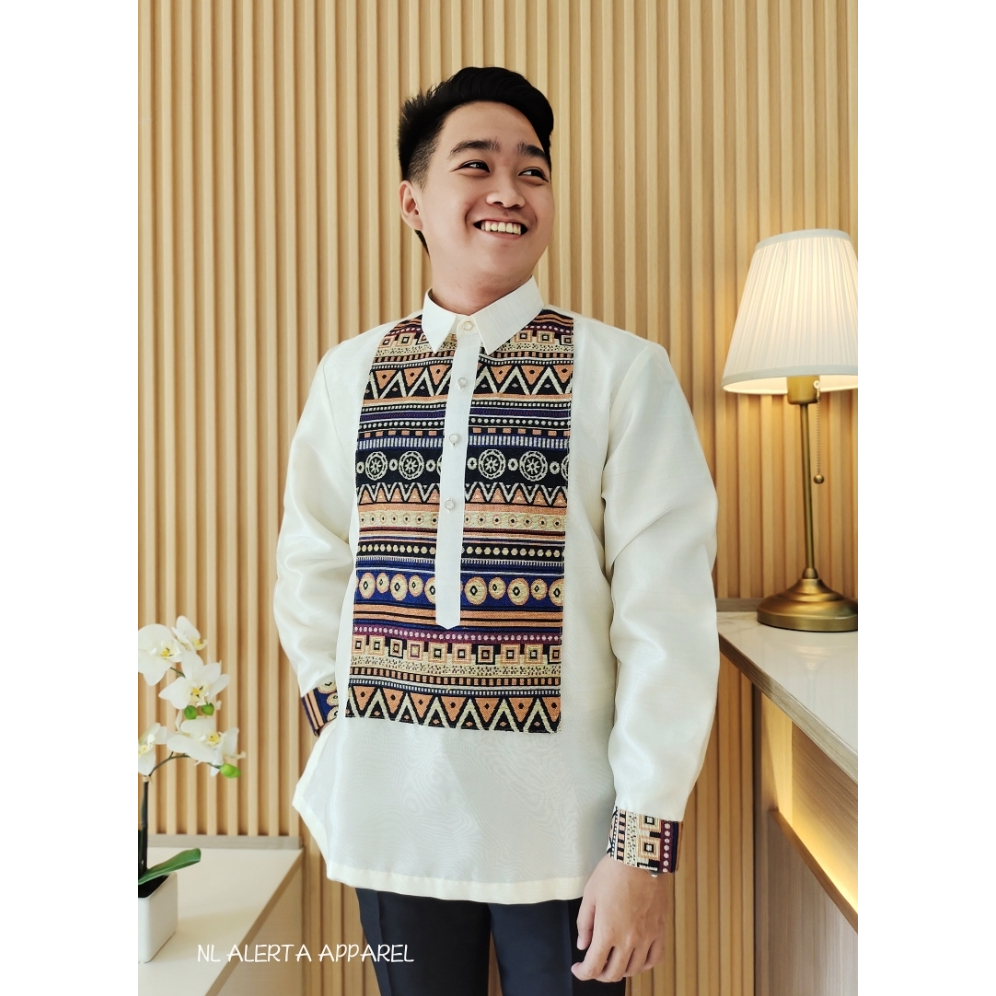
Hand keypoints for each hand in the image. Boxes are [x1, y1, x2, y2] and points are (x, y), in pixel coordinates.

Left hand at [571, 855, 671, 983]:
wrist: (640, 858)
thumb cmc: (613, 873)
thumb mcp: (590, 895)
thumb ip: (585, 924)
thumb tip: (583, 945)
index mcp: (607, 931)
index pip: (593, 967)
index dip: (583, 973)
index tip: (578, 968)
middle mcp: (628, 940)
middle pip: (613, 973)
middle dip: (599, 974)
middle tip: (594, 965)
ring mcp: (646, 937)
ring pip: (634, 970)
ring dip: (621, 971)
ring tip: (613, 961)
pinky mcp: (660, 930)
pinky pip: (654, 959)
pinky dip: (644, 965)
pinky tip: (636, 959)